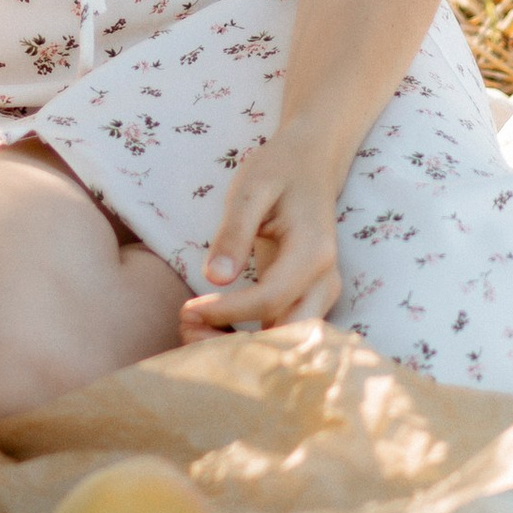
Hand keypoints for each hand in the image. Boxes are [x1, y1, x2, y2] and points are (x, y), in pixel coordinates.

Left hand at [178, 137, 344, 336]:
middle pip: (287, 336)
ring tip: (192, 331)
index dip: (227, 310)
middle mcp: (324, 282)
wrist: (311, 164)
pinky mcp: (306, 300)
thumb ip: (233, 234)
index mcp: (313, 254)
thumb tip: (214, 279)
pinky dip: (249, 339)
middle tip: (188, 332)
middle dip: (238, 346)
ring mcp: (320, 295)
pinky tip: (210, 327)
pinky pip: (281, 331)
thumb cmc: (278, 171)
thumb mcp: (250, 190)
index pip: (270, 299)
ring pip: (285, 341)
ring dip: (242, 347)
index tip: (188, 309)